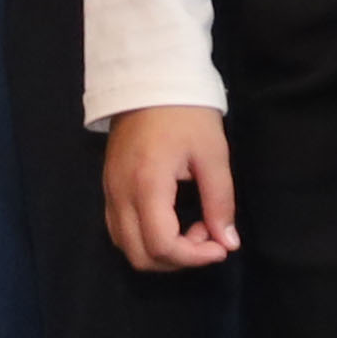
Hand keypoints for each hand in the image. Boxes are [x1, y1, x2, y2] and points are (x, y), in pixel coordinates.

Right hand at [104, 107, 239, 270]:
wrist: (150, 78)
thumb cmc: (186, 112)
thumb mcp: (213, 154)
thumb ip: (220, 202)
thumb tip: (227, 242)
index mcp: (147, 185)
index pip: (162, 246)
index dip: (194, 258)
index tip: (220, 247)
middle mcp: (120, 194)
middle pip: (140, 256)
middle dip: (178, 259)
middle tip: (207, 235)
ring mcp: (109, 192)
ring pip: (126, 246)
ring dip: (161, 251)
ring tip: (191, 227)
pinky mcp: (109, 187)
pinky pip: (120, 229)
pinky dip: (145, 238)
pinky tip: (170, 220)